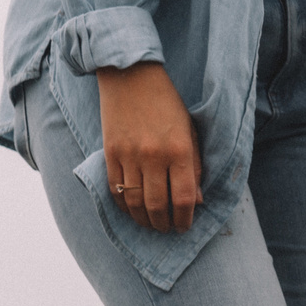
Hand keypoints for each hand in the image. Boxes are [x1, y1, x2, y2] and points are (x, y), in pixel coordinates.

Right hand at [96, 64, 201, 232]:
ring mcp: (128, 155)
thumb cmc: (168, 104)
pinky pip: (114, 187)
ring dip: (143, 219)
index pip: (183, 198)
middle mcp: (153, 156)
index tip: (185, 227)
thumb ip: (195, 167)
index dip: (185, 219)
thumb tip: (196, 202)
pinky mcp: (109, 151)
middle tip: (167, 229)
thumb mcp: (191, 132)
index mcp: (179, 151)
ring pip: (133, 201)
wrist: (131, 76)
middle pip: (157, 205)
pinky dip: (122, 204)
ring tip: (151, 224)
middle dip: (163, 224)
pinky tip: (131, 210)